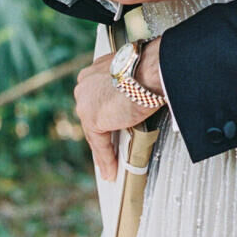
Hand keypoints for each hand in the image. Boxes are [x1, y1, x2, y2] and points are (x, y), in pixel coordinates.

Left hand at [74, 51, 159, 179]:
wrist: (151, 68)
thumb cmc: (150, 66)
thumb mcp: (134, 72)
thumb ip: (127, 83)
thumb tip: (139, 91)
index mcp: (96, 70)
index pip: (97, 98)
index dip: (104, 114)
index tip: (109, 124)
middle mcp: (85, 84)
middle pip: (93, 115)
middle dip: (101, 131)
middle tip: (112, 147)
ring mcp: (85, 102)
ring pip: (94, 131)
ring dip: (103, 149)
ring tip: (112, 163)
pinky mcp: (93, 120)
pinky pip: (100, 145)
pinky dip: (106, 159)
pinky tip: (111, 170)